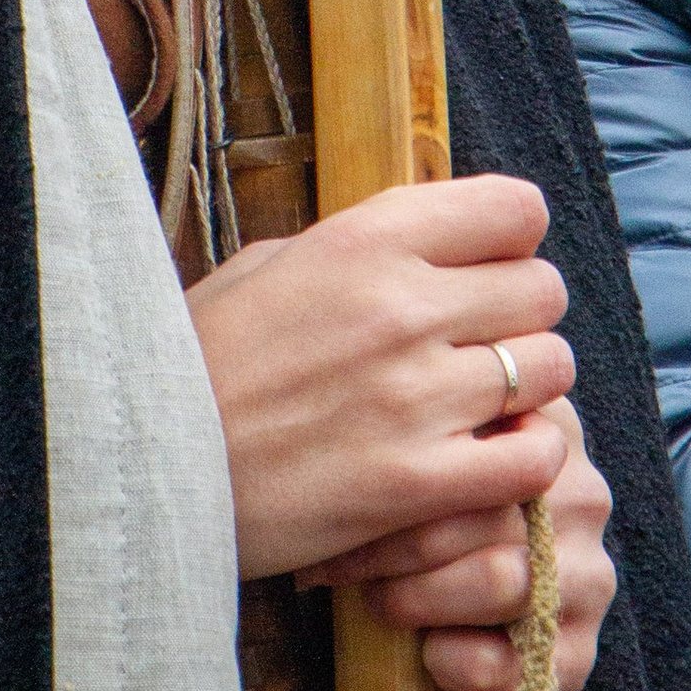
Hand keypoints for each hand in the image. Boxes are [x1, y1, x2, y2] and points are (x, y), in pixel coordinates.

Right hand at [187, 172, 572, 583]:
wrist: (138, 465)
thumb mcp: (262, 268)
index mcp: (363, 240)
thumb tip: (423, 240)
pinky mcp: (417, 482)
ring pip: (552, 370)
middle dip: (522, 318)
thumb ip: (354, 249)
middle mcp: (400, 306)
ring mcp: (414, 396)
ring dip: (529, 391)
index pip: (513, 208)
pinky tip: (488, 466)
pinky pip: (534, 457)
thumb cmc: (195, 363)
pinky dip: (527, 462)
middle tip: (482, 350)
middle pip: (544, 289)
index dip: (511, 241)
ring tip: (484, 412)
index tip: (484, 271)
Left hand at [311, 396, 614, 690]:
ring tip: (377, 600)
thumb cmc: (423, 505)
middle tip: (336, 563)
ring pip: (500, 580)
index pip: (480, 443)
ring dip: (420, 599)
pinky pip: (519, 663)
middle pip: (482, 511)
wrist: (464, 614)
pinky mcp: (580, 649)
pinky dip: (459, 662)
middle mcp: (581, 496)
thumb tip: (358, 389)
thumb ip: (420, 418)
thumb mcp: (426, 446)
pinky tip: (428, 651)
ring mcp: (590, 574)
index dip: (403, 479)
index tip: (341, 499)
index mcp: (544, 428)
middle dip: (394, 545)